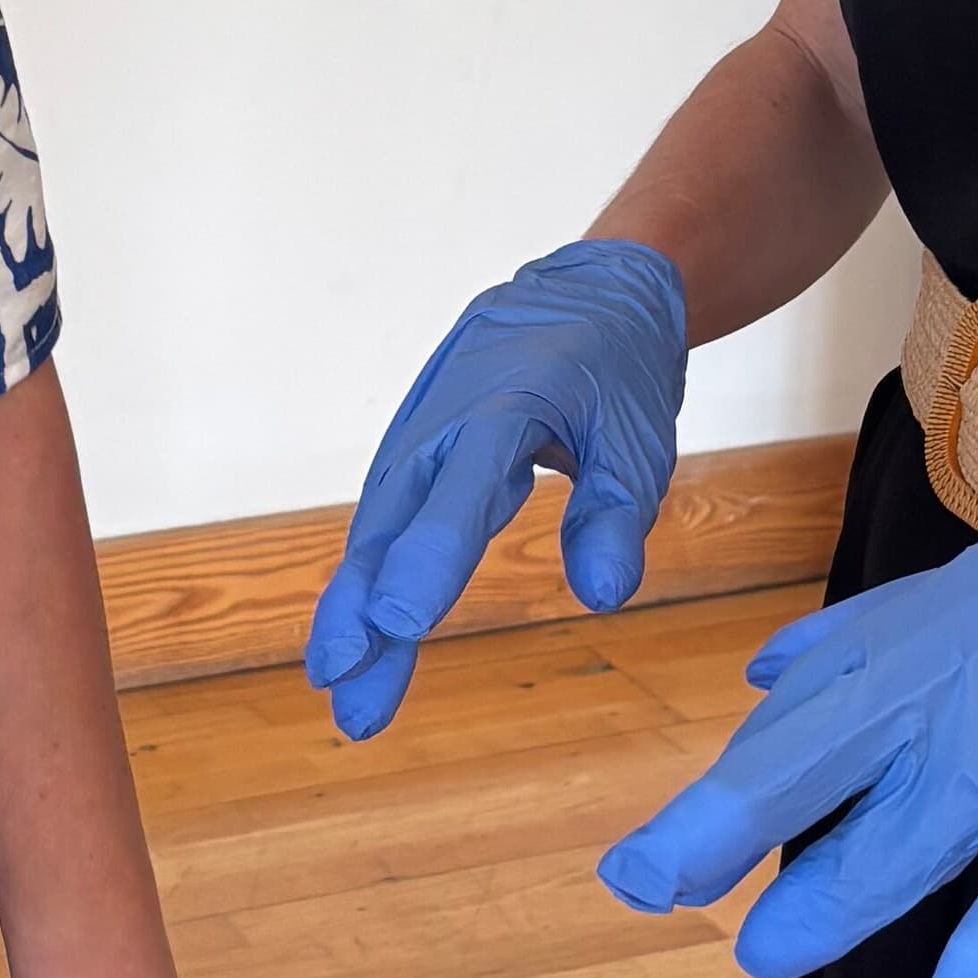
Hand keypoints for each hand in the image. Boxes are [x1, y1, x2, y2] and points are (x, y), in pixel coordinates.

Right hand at [305, 238, 688, 739]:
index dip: (427, 560)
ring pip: (376, 530)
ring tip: (338, 685)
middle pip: (391, 524)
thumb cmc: (617, 367)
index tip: (398, 626)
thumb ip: (616, 515)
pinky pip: (383, 523)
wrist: (588, 292)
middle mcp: (442, 424)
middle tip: (340, 682)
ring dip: (350, 609)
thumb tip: (603, 597)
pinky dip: (364, 579)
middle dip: (359, 606)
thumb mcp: (639, 437)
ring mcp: (417, 439)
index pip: (458, 493)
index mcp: (504, 407)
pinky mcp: (412, 456)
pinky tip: (352, 641)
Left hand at [599, 418, 977, 977]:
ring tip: (764, 956)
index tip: (635, 873)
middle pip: (806, 763)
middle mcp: (942, 687)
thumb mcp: (963, 594)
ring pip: (900, 837)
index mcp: (905, 646)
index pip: (786, 729)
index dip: (713, 805)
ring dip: (831, 904)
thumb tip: (762, 674)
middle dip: (718, 829)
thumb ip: (858, 641)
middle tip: (644, 888)